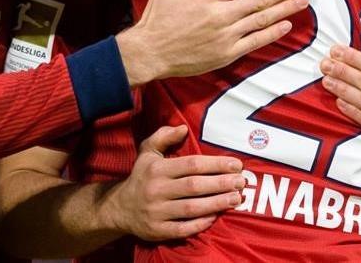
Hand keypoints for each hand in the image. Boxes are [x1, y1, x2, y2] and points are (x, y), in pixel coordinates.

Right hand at [103, 125, 243, 240]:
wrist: (119, 208)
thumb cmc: (141, 177)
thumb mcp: (147, 152)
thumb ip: (163, 136)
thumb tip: (183, 128)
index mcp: (157, 169)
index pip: (191, 165)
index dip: (216, 164)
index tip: (236, 164)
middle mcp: (156, 190)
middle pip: (194, 186)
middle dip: (221, 184)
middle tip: (241, 182)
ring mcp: (157, 212)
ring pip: (192, 208)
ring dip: (217, 203)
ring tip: (236, 198)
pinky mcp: (157, 231)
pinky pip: (183, 228)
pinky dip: (201, 223)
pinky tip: (216, 216)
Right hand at [118, 0, 307, 85]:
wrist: (149, 52)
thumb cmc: (157, 18)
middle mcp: (221, 14)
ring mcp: (225, 35)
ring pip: (262, 19)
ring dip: (285, 9)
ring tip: (302, 1)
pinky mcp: (225, 54)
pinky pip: (254, 42)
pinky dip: (272, 33)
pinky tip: (286, 25)